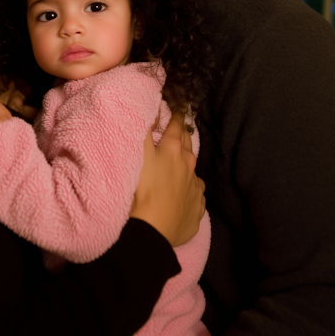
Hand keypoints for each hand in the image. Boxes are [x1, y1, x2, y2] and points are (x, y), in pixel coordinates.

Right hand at [130, 113, 205, 247]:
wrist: (151, 231)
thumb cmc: (141, 189)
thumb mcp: (138, 152)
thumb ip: (144, 128)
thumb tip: (151, 108)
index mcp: (175, 150)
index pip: (178, 125)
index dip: (176, 113)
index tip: (178, 104)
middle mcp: (190, 167)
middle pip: (188, 145)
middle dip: (183, 136)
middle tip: (178, 130)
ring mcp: (195, 190)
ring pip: (193, 172)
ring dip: (186, 166)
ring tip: (177, 165)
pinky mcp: (196, 211)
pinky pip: (195, 195)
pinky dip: (189, 190)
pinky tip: (181, 193)